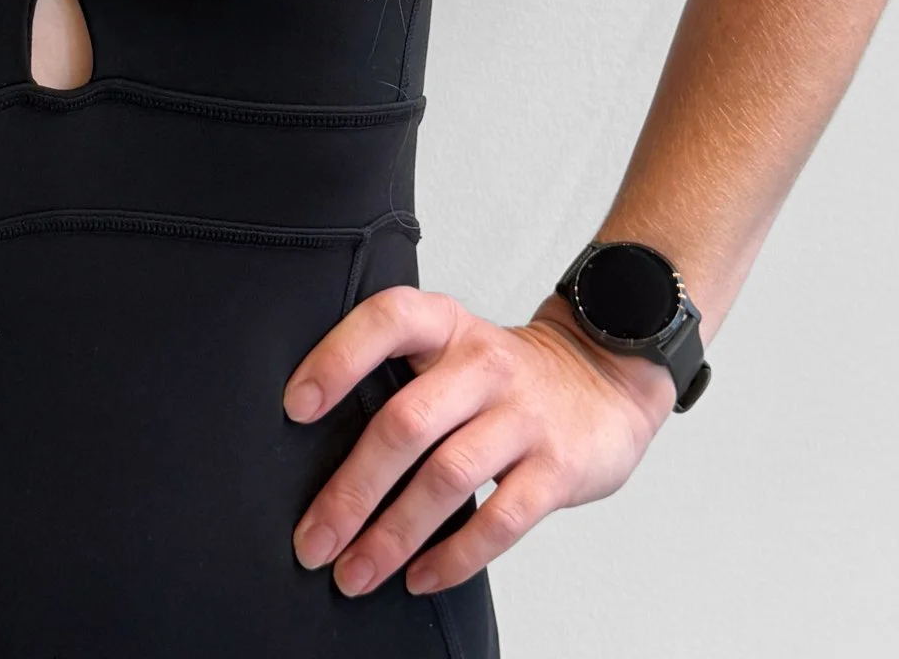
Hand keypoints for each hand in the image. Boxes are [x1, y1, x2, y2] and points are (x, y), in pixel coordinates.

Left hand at [282, 289, 675, 596]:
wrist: (603, 379)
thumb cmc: (501, 377)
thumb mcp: (450, 348)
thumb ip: (397, 377)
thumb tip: (312, 445)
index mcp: (445, 324)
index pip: (387, 320)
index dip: (338, 358)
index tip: (295, 407)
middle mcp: (482, 363)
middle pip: (407, 423)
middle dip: (352, 490)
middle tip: (313, 540)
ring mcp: (523, 416)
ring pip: (447, 478)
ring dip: (393, 535)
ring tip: (356, 572)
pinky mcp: (557, 468)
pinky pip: (500, 520)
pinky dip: (455, 557)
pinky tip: (420, 577)